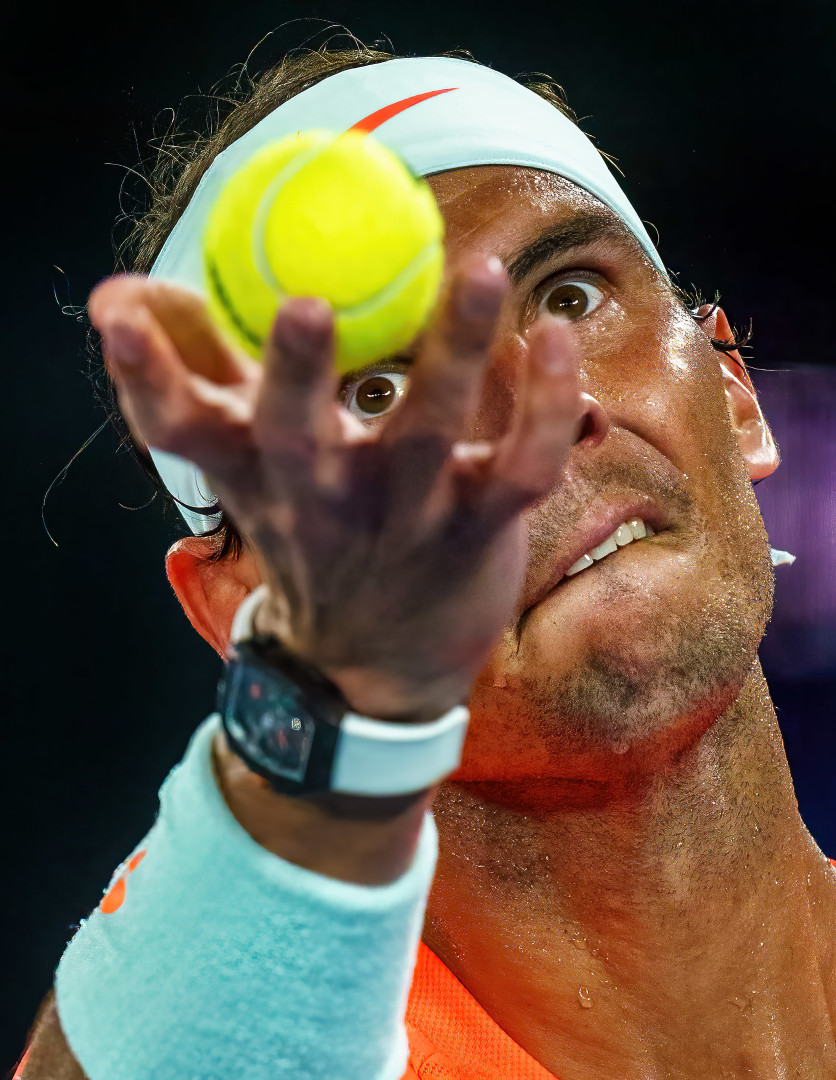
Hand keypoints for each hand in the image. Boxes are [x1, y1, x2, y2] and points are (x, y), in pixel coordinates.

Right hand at [89, 258, 580, 721]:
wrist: (374, 665)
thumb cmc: (310, 530)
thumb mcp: (244, 462)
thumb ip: (193, 368)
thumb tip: (113, 293)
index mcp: (257, 472)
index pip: (181, 429)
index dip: (145, 376)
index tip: (115, 318)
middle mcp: (322, 497)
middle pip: (297, 434)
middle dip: (294, 373)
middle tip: (304, 305)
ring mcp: (405, 516)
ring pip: (428, 432)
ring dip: (454, 353)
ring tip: (478, 274)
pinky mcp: (479, 527)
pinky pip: (522, 465)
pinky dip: (547, 407)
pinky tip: (556, 338)